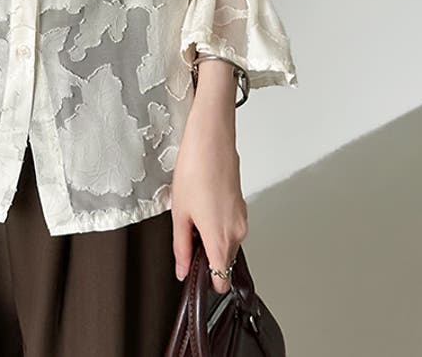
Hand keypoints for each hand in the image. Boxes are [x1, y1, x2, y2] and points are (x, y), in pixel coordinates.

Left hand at [170, 93, 247, 293]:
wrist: (211, 140)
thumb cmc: (195, 170)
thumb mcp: (179, 213)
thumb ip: (181, 247)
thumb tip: (182, 270)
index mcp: (221, 240)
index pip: (221, 281)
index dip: (205, 281)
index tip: (192, 272)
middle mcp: (238, 233)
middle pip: (224, 261)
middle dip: (206, 255)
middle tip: (185, 235)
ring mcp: (242, 218)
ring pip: (228, 241)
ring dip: (211, 236)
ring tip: (192, 212)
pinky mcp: (242, 205)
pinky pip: (230, 224)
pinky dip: (217, 222)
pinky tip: (202, 202)